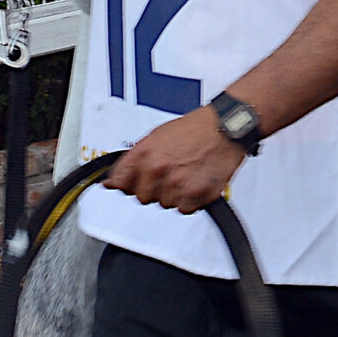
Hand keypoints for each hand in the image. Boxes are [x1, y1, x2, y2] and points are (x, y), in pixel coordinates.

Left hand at [104, 107, 245, 212]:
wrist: (224, 127)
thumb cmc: (194, 129)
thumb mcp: (157, 136)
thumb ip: (134, 159)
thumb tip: (113, 181)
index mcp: (144, 152)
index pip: (119, 181)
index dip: (126, 184)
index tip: (130, 184)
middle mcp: (158, 168)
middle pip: (142, 197)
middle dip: (153, 189)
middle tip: (168, 175)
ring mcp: (176, 183)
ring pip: (164, 204)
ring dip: (173, 194)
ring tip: (185, 175)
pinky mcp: (195, 194)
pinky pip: (184, 209)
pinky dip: (190, 200)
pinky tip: (195, 182)